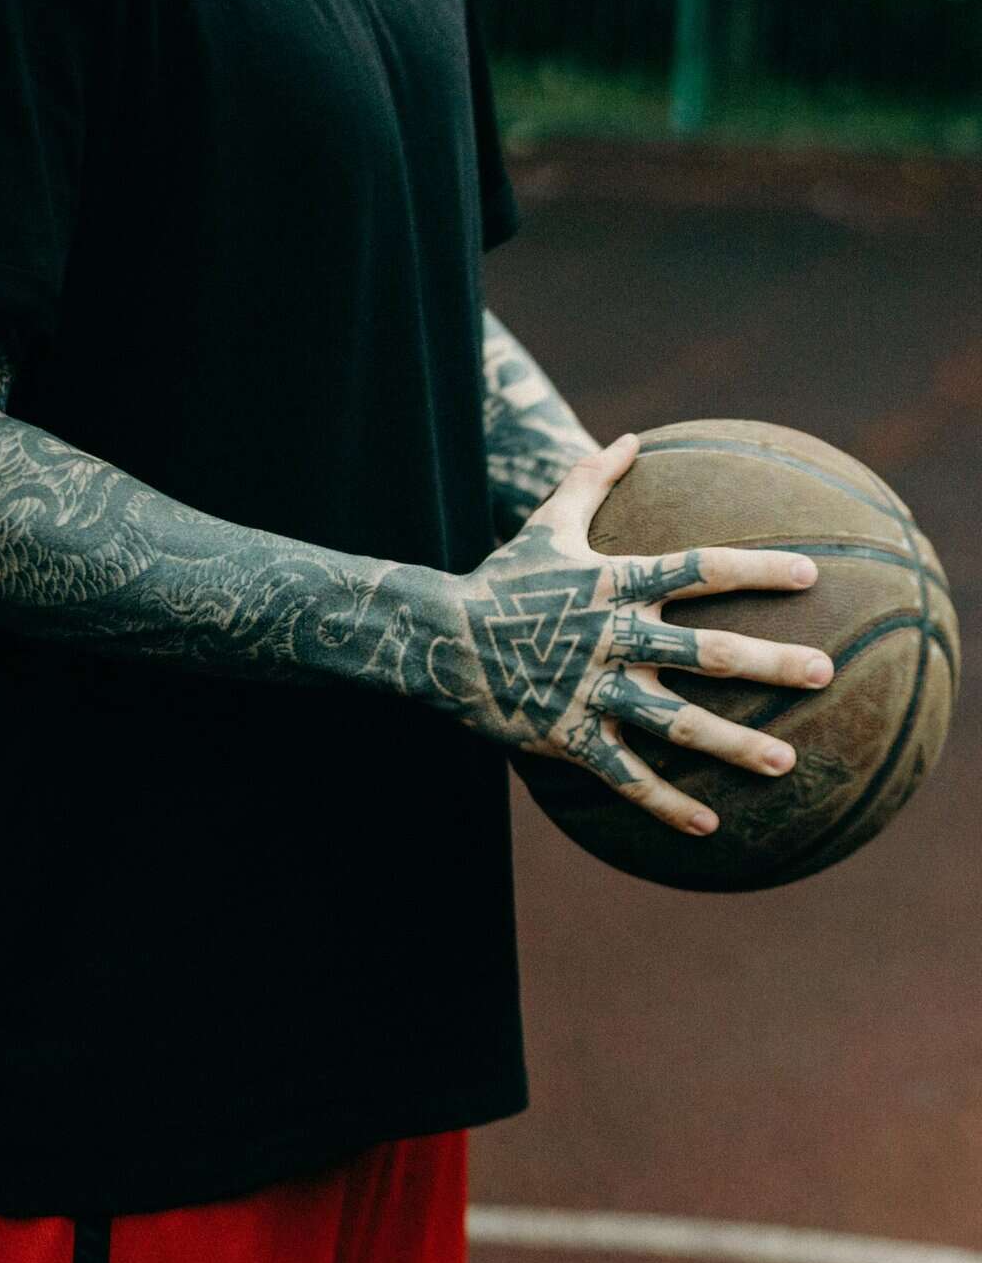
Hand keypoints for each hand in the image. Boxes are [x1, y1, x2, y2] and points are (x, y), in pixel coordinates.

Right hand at [438, 432, 833, 835]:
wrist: (439, 640)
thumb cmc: (502, 579)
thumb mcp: (547, 524)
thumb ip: (592, 479)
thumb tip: (631, 437)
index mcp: (616, 585)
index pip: (700, 571)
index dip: (756, 572)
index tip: (810, 577)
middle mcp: (613, 638)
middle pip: (706, 653)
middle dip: (769, 663)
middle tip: (824, 673)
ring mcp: (592, 691)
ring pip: (676, 724)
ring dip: (734, 744)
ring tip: (786, 762)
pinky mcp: (569, 736)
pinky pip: (626, 777)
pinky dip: (666, 803)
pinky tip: (709, 825)